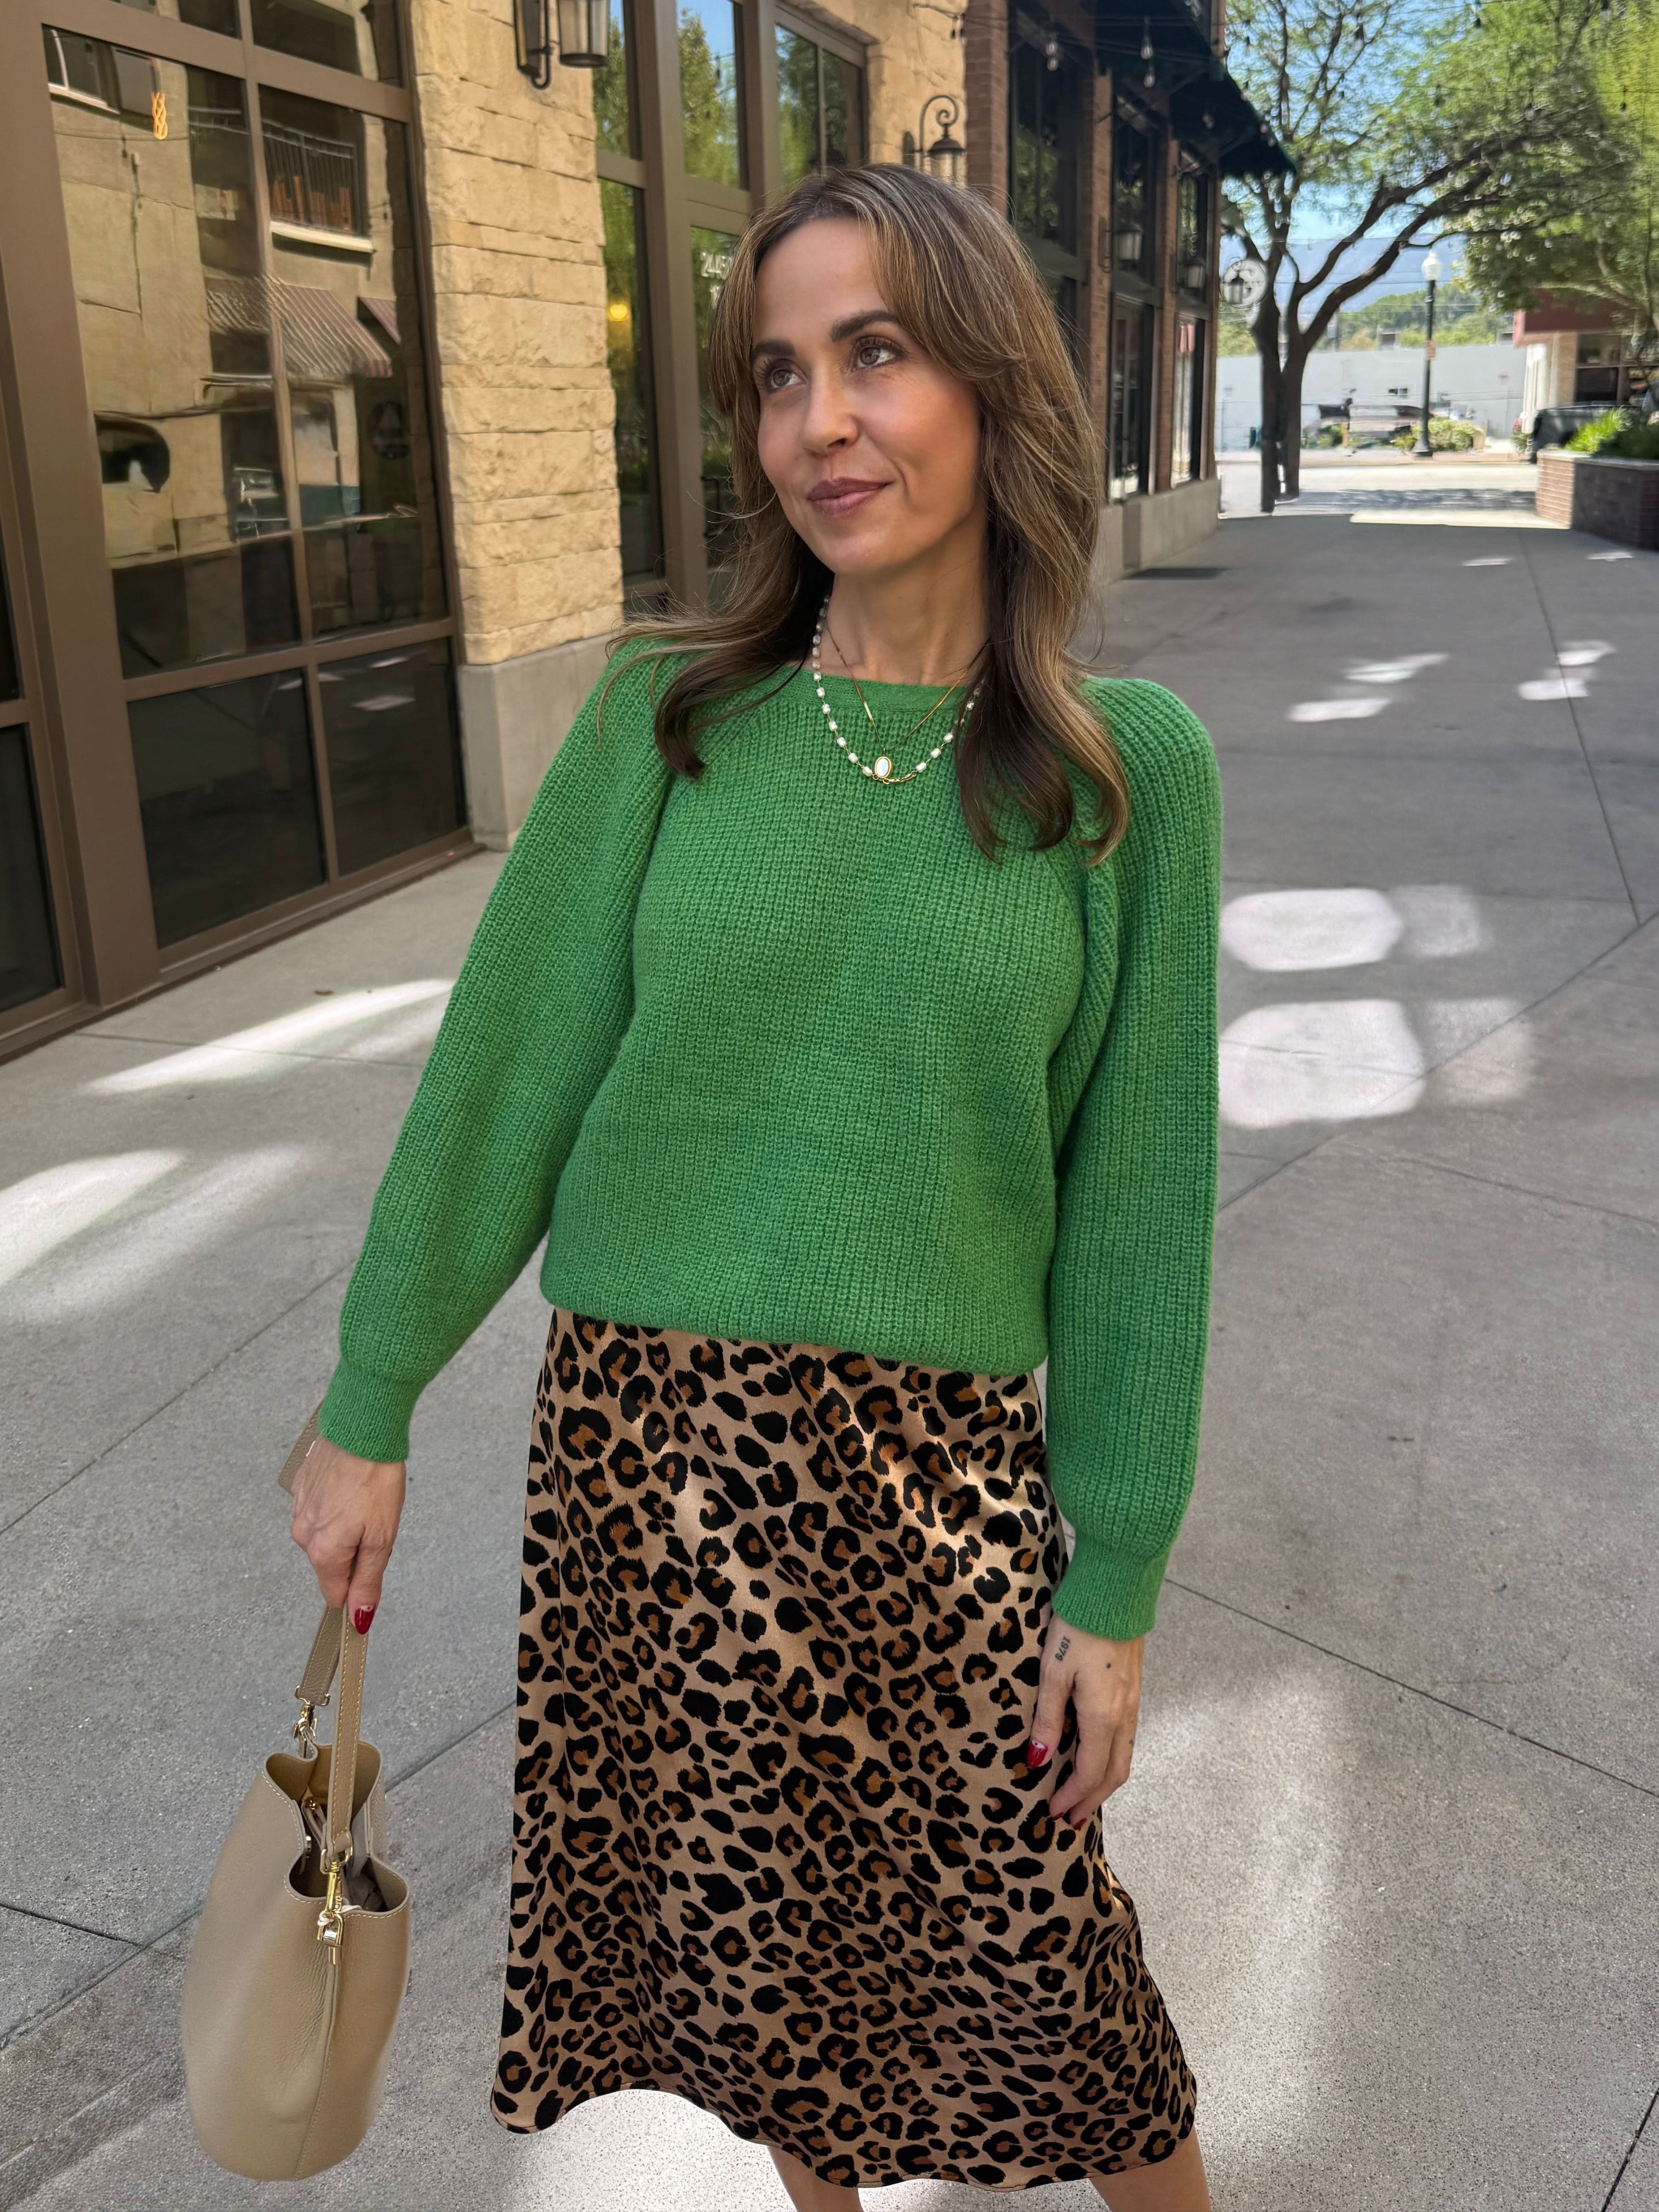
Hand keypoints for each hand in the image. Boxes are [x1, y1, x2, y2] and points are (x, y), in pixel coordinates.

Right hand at [290, 1435, 405, 1632]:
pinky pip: (318, 1508)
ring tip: (364, 1500)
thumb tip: (359, 1619)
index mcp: (323, 1552)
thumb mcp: (382, 1538)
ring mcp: (298, 1509)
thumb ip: (368, 1581)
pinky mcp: (300, 1486)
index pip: (334, 1594)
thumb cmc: (376, 1479)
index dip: (356, 1589)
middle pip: (331, 1562)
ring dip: (344, 1525)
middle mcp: (303, 1534)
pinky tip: (350, 1486)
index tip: (371, 1572)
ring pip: (324, 1534)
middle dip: (354, 1551)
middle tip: (376, 1522)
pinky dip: (335, 1503)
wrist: (361, 1428)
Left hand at [1027, 1614, 1143, 1825]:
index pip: (1090, 1773)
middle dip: (1092, 1800)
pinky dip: (1112, 1759)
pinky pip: (1127, 1737)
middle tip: (1070, 1819)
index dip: (1073, 1798)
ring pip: (1124, 1756)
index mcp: (1102, 1716)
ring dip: (1104, 1782)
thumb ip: (1048, 1720)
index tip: (1053, 1814)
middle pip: (1114, 1773)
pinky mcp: (1133, 1687)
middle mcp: (1124, 1714)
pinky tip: (1095, 1756)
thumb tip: (1039, 1761)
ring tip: (1083, 1796)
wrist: (1115, 1590)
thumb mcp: (1052, 1671)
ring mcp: (1133, 1701)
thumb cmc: (1078, 1627)